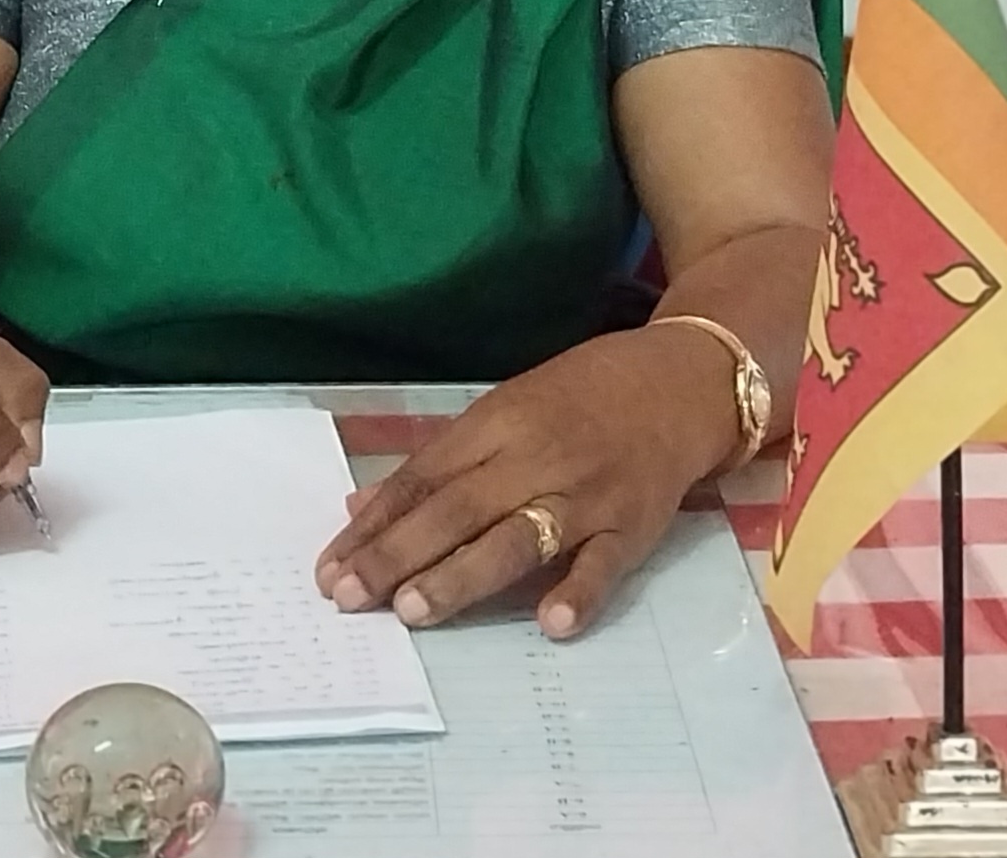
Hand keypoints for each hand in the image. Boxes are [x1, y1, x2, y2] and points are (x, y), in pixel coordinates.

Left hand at [314, 328, 736, 637]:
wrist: (678, 382)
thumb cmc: (578, 398)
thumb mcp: (502, 410)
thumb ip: (437, 462)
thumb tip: (361, 508)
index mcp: (495, 424)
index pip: (423, 479)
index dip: (375, 525)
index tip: (329, 568)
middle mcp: (534, 458)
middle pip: (457, 509)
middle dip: (399, 554)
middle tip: (351, 598)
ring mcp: (585, 494)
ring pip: (517, 538)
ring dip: (464, 574)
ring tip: (415, 610)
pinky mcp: (633, 525)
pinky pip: (604, 563)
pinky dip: (579, 591)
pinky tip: (551, 625)